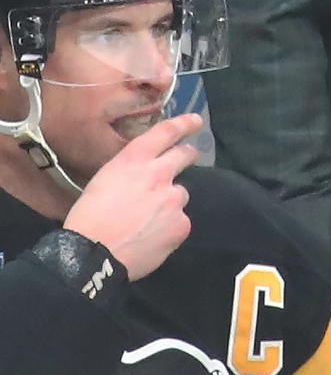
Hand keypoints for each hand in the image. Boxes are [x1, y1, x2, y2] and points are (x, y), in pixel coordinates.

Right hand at [63, 113, 201, 280]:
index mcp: (134, 160)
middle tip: (187, 157)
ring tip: (149, 219)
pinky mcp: (182, 223)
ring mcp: (174, 199)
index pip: (166, 132)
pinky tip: (152, 238)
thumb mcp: (103, 180)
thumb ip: (129, 171)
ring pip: (180, 194)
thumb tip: (143, 173)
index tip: (196, 121)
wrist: (92, 256)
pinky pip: (179, 221)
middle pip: (185, 155)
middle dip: (187, 155)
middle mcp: (159, 173)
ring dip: (170, 201)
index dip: (184, 124)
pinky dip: (169, 227)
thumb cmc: (88, 218)